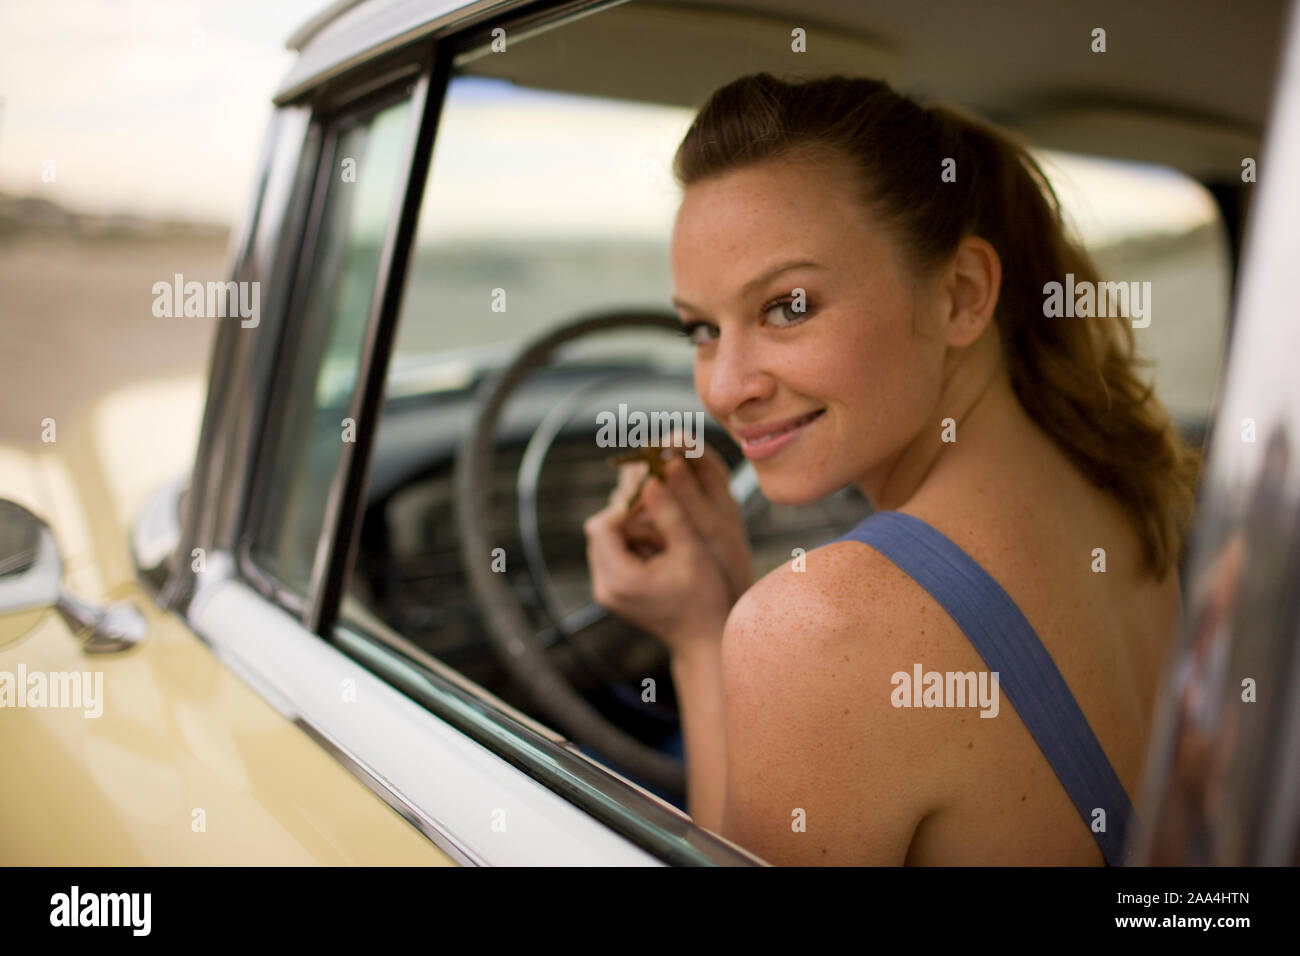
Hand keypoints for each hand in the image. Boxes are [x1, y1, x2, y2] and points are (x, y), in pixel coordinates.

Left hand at [584, 444, 752, 653]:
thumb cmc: (704, 600)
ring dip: (634, 533)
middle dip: (630, 520)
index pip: (601, 526)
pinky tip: (661, 554)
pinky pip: (614, 555)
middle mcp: (604, 587)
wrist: (703, 640)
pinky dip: (634, 547)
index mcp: (619, 579)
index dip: (624, 508)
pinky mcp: (613, 592)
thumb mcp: (691, 552)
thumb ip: (669, 515)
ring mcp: (606, 592)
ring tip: (666, 543)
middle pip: (600, 532)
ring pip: (607, 541)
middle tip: (664, 522)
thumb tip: (650, 480)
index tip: (654, 503)